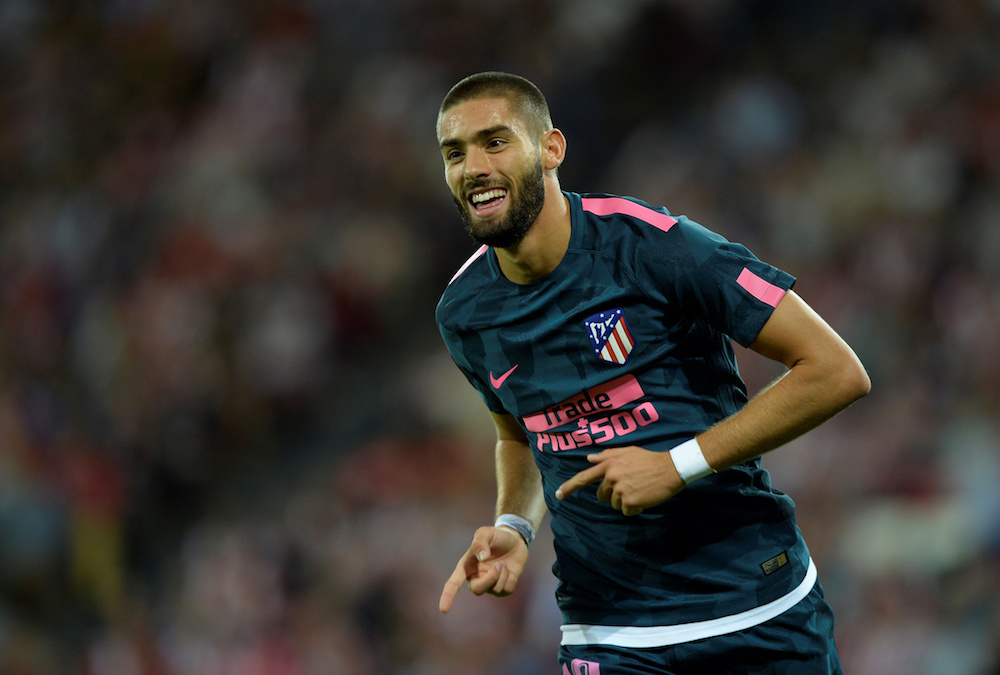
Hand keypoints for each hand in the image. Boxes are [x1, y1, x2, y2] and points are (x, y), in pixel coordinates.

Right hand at [439, 525, 529, 612]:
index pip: (453, 583)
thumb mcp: (486, 533)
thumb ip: (481, 542)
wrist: (514, 539)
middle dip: (489, 580)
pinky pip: (507, 589)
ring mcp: (491, 584)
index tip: (443, 610)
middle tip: (498, 566)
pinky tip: (508, 568)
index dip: (448, 596)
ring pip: (495, 589)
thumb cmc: (495, 536)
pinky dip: (510, 578)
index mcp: (466, 567)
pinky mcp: (504, 587)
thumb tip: (482, 557)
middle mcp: (476, 578)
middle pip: (477, 590)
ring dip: (502, 574)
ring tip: (503, 562)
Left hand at [555, 446, 683, 515]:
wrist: (670, 468)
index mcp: (608, 465)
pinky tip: (644, 497)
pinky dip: (634, 508)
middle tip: (630, 486)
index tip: (558, 495)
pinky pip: (626, 511)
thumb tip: (589, 458)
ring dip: (625, 501)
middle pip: (602, 495)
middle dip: (612, 494)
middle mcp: (611, 477)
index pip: (583, 477)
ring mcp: (620, 490)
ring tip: (639, 489)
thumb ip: (607, 456)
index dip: (569, 487)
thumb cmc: (649, 459)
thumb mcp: (627, 452)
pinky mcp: (630, 502)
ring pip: (614, 504)